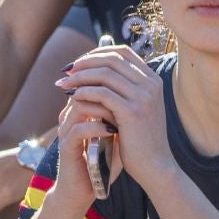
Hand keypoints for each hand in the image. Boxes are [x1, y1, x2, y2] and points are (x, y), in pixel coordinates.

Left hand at [54, 43, 167, 190]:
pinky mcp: (132, 112)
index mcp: (152, 80)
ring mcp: (143, 97)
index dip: (97, 53)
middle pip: (111, 59)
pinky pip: (102, 94)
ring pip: (104, 74)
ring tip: (63, 84)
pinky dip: (84, 92)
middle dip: (84, 62)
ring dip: (79, 77)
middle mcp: (150, 84)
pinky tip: (72, 98)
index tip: (79, 63)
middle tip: (66, 71)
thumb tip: (95, 72)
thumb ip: (123, 90)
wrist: (155, 167)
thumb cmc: (140, 139)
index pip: (122, 52)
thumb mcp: (136, 108)